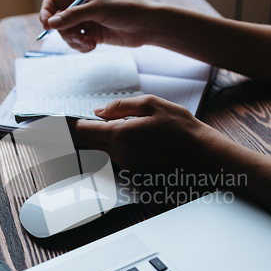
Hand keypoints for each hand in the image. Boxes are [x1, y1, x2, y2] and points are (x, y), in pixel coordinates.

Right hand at [40, 0, 153, 52]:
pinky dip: (82, 47)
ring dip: (75, 42)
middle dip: (66, 32)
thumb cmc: (127, 10)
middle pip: (57, 21)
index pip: (53, 2)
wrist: (146, 26)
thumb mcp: (99, 10)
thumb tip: (51, 23)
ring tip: (90, 43)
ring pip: (67, 35)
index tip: (48, 26)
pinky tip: (93, 46)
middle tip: (79, 38)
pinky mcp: (92, 35)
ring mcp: (86, 21)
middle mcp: (80, 5)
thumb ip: (74, 16)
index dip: (47, 14)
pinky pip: (77, 43)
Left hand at [72, 95, 206, 171]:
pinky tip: (121, 135)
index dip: (77, 121)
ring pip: (99, 150)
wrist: (195, 147)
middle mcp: (118, 152)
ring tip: (108, 124)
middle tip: (89, 118)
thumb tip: (98, 111)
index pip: (85, 130)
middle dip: (85, 130)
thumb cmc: (175, 123)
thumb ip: (119, 106)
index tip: (75, 114)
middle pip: (88, 142)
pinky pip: (112, 155)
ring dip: (98, 138)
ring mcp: (125, 162)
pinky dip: (109, 145)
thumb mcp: (149, 103)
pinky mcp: (132, 167)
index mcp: (120, 134)